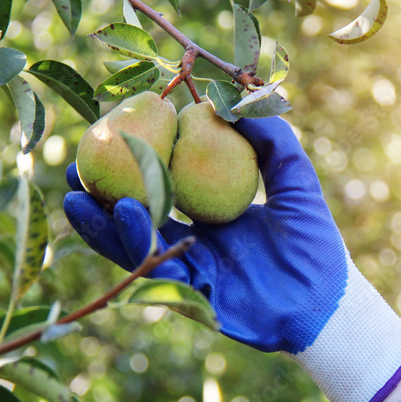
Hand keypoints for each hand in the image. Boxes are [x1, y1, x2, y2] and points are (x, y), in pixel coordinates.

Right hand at [64, 116, 400, 401]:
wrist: (327, 302)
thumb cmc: (315, 244)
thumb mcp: (296, 182)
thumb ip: (272, 141)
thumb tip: (238, 99)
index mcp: (212, 215)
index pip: (166, 186)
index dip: (138, 166)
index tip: (112, 136)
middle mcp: (194, 241)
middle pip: (139, 215)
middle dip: (102, 195)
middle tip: (73, 169)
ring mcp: (190, 269)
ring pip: (136, 244)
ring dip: (104, 220)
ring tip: (76, 194)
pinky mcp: (192, 292)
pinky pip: (156, 265)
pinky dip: (135, 242)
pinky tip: (119, 214)